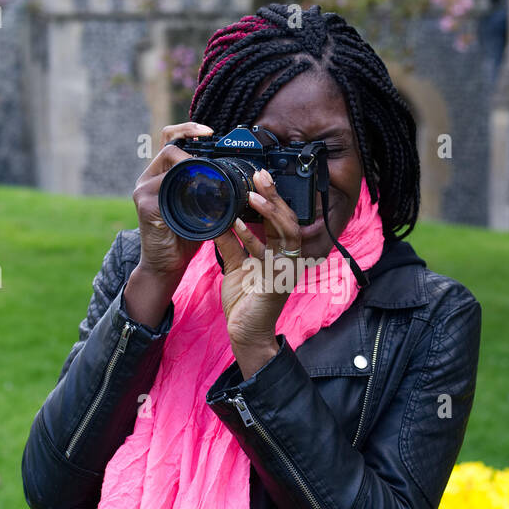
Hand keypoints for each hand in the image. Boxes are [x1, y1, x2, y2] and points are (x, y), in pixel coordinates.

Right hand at [132, 122, 212, 281]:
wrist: (166, 265)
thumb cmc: (183, 237)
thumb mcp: (200, 208)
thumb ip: (207, 190)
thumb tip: (232, 177)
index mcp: (161, 175)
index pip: (171, 139)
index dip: (189, 129)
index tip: (210, 131)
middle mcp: (149, 177)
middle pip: (168, 143)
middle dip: (191, 138)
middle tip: (211, 144)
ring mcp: (144, 189)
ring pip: (168, 159)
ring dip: (192, 160)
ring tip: (210, 170)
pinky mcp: (144, 204)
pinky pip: (165, 184)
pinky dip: (185, 183)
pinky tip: (200, 188)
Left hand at [213, 168, 303, 370]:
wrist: (246, 333)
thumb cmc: (245, 302)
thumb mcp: (235, 265)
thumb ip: (231, 243)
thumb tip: (220, 221)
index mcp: (279, 251)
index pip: (280, 218)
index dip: (272, 197)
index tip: (258, 178)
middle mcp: (287, 257)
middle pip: (288, 218)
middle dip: (275, 195)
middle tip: (260, 175)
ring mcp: (285, 268)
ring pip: (287, 231)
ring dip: (270, 211)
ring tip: (253, 194)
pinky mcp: (277, 280)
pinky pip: (267, 254)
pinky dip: (252, 238)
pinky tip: (237, 225)